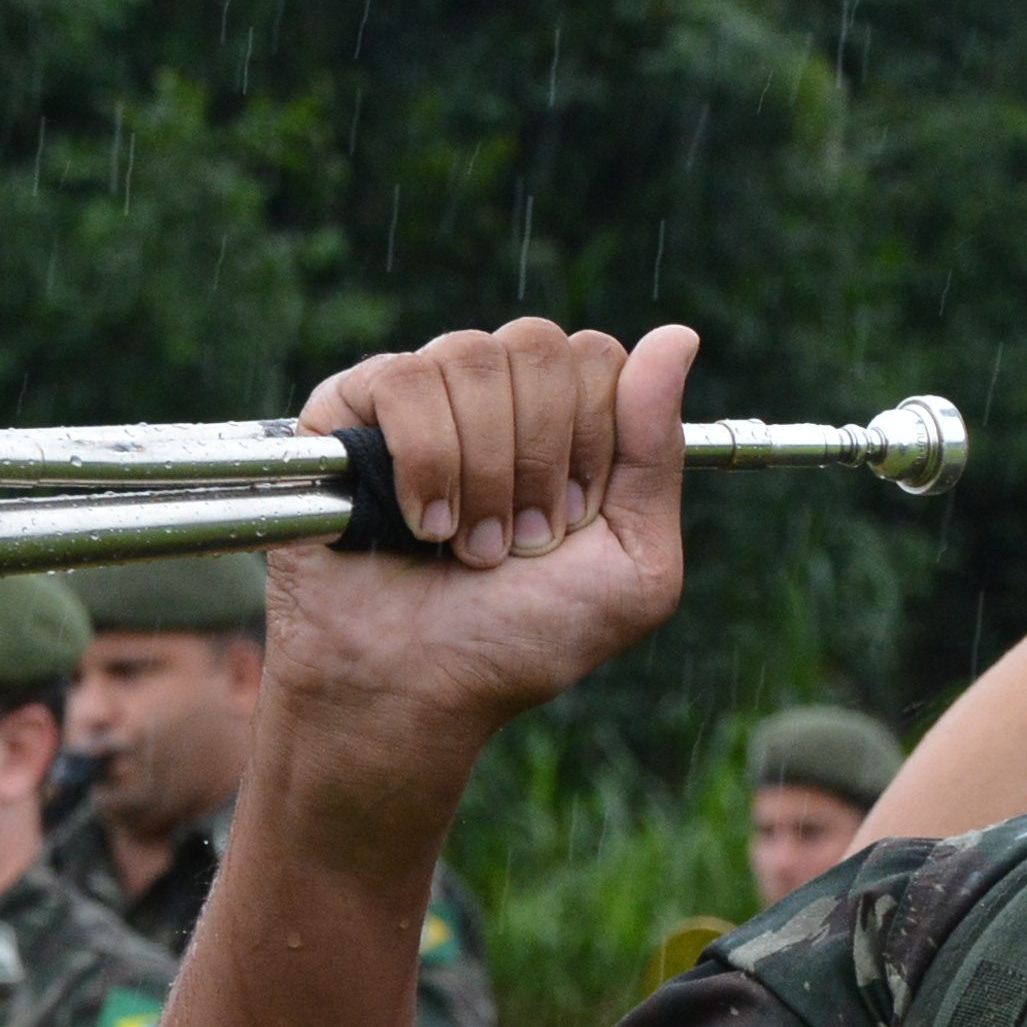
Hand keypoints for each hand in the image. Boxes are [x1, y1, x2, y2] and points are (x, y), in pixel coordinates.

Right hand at [262, 320, 699, 783]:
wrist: (412, 690)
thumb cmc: (519, 640)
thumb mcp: (633, 565)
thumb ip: (660, 454)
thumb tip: (679, 336)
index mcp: (565, 423)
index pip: (601, 358)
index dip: (594, 442)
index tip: (569, 523)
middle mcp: (495, 397)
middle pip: (542, 347)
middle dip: (538, 460)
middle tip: (518, 542)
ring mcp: (421, 397)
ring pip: (473, 357)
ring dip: (483, 472)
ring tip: (465, 547)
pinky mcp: (347, 410)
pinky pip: (403, 378)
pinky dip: (423, 458)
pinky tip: (418, 522)